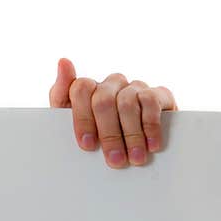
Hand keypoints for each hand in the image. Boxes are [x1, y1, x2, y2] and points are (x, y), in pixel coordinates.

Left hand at [49, 58, 176, 168]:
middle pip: (103, 100)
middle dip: (108, 133)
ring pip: (127, 103)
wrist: (134, 148)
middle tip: (115, 159)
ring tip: (134, 158)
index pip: (81, 89)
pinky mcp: (159, 94)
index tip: (87, 145)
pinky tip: (151, 145)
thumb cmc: (96, 134)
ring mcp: (135, 87)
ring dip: (131, 134)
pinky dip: (150, 126)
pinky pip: (151, 102)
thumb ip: (61, 94)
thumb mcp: (70, 120)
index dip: (83, 118)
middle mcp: (111, 83)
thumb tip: (64, 61)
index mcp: (88, 88)